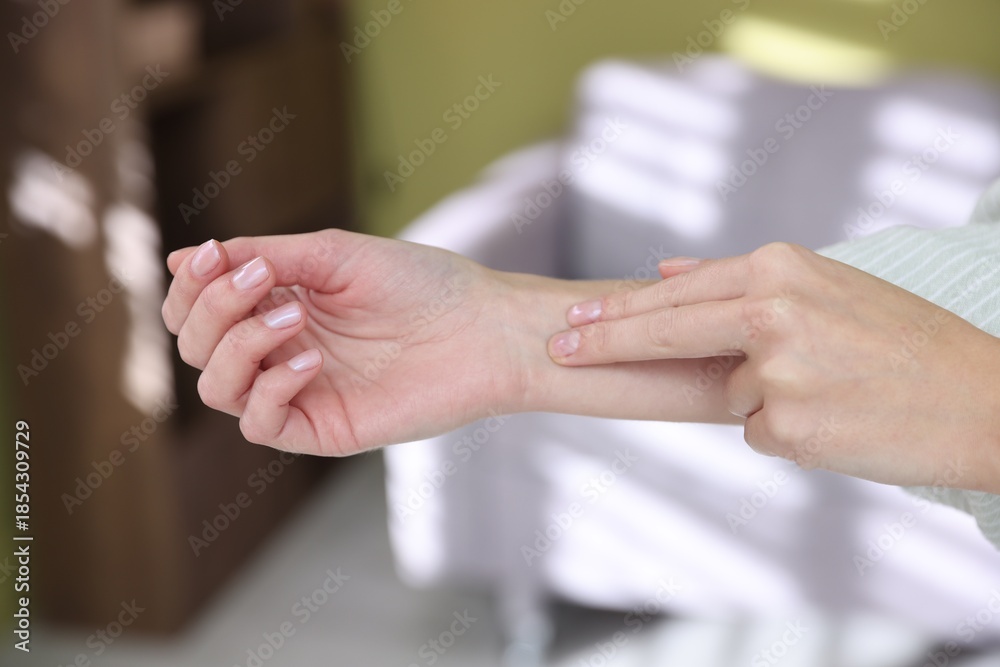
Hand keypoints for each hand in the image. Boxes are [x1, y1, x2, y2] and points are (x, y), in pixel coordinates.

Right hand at [162, 229, 520, 455]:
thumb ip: (260, 256)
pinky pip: (260, 423)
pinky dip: (269, 388)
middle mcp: (279, 351)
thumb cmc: (421, 283)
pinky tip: (310, 359)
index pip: (198, 309)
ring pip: (217, 387)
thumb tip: (181, 258)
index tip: (214, 257)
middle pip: (198, 346)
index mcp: (279, 305)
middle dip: (211, 309)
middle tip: (262, 281)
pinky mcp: (323, 428)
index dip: (191, 286)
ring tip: (293, 320)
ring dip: (237, 346)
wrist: (482, 328)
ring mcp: (299, 392)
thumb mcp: (332, 255)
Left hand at [547, 242, 999, 491]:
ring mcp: (777, 372)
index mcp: (781, 269)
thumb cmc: (904, 341)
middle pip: (666, 330)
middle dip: (605, 343)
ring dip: (762, 397)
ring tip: (834, 388)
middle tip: (559, 347)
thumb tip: (665, 268)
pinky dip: (787, 429)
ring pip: (729, 392)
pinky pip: (759, 430)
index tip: (574, 323)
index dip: (620, 313)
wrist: (980, 400)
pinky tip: (838, 417)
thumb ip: (739, 280)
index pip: (678, 293)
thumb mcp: (828, 286)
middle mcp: (772, 314)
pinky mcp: (787, 426)